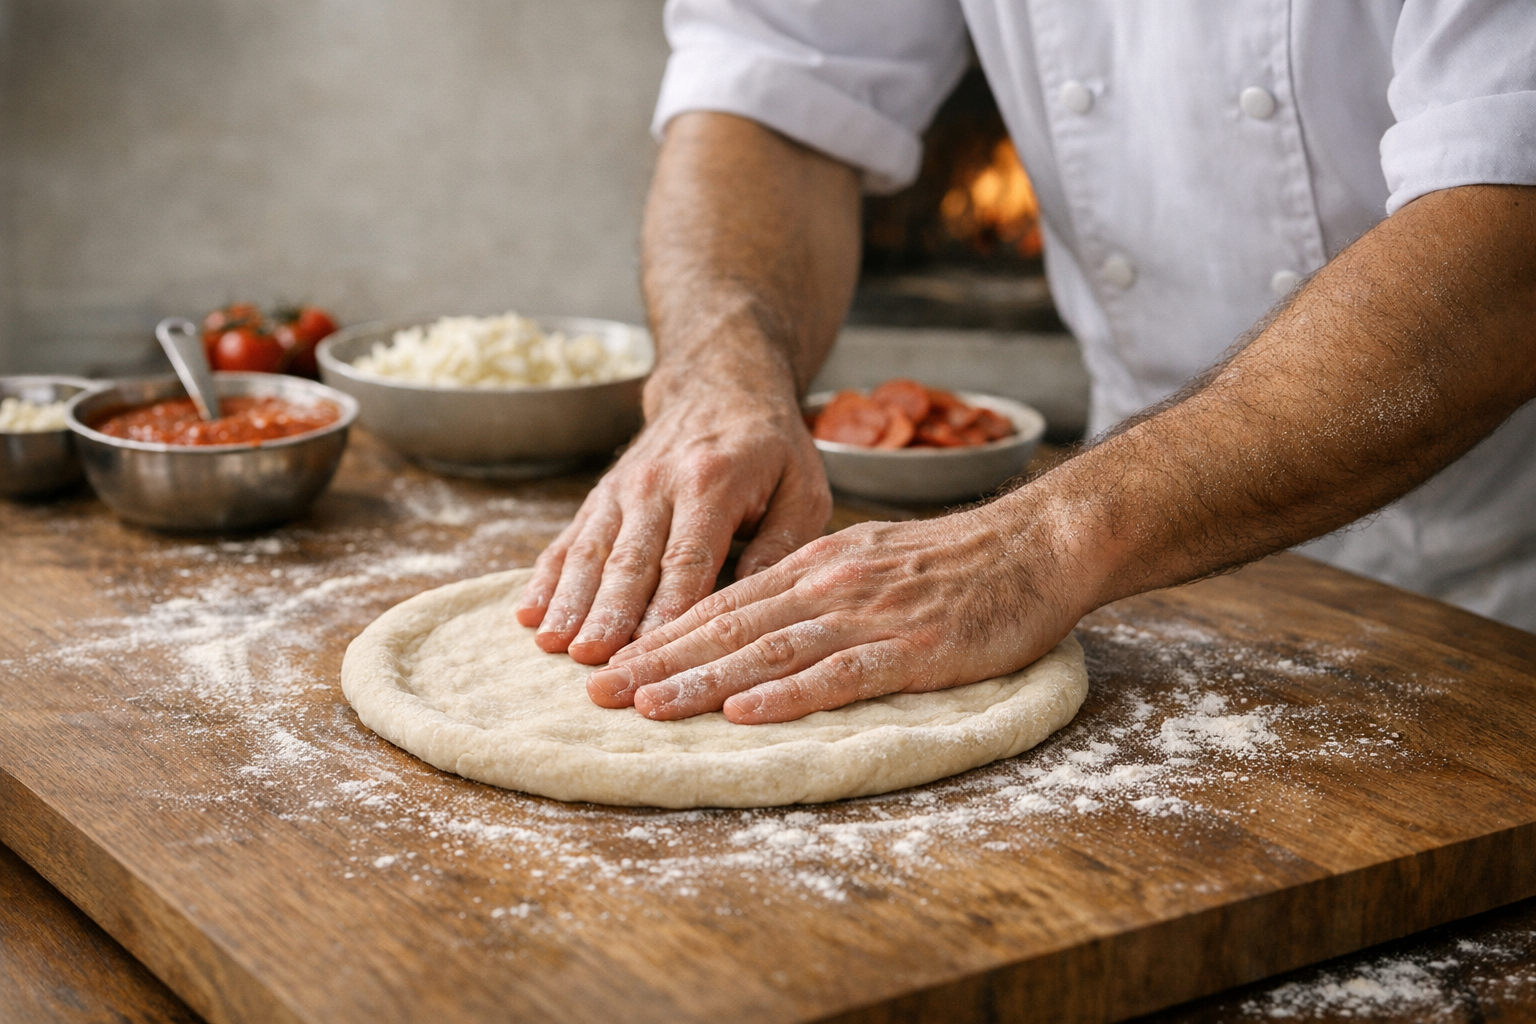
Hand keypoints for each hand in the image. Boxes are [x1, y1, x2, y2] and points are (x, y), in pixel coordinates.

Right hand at [514, 391, 831, 663]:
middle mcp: (659, 484)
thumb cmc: (770, 447)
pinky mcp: (602, 496)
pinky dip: (546, 577)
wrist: (720, 386)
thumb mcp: (803, 487)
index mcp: (713, 483)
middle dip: (607, 613)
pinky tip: (528, 613)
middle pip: (630, 560)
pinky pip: (570, 538)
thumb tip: (757, 603)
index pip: (687, 558)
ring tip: (552, 645)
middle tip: (589, 659)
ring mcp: (623, 489)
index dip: (666, 608)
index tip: (651, 651)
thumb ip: (785, 544)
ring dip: (570, 600)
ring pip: (591, 551)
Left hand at [584, 503, 1084, 723]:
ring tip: (646, 707)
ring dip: (701, 681)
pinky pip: (838, 674)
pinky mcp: (910, 650)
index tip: (613, 661)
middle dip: (657, 660)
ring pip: (767, 650)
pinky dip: (787, 695)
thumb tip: (763, 625)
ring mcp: (867, 616)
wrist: (1036, 545)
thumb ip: (818, 589)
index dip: (663, 635)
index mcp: (815, 565)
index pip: (723, 603)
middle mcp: (828, 585)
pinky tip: (744, 712)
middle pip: (728, 626)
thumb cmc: (958, 564)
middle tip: (598, 690)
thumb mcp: (872, 561)